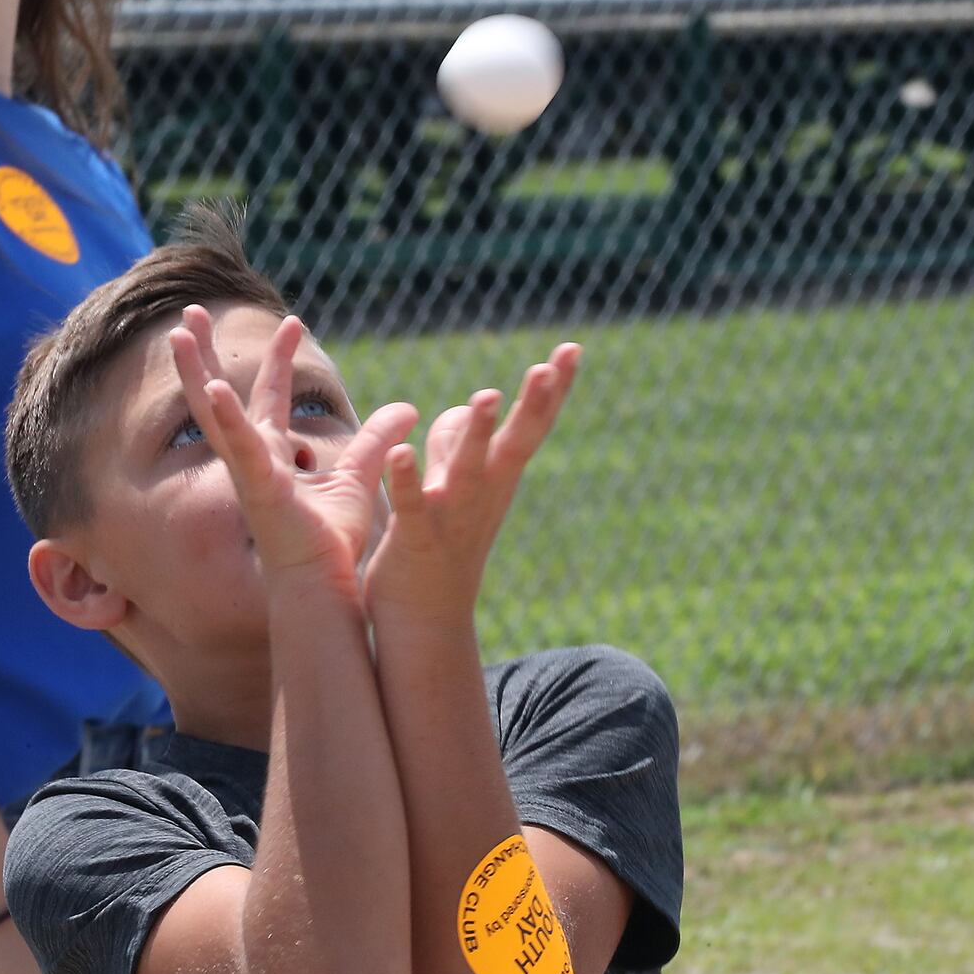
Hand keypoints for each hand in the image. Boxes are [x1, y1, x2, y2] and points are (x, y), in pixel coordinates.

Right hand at [169, 305, 417, 585]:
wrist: (322, 586)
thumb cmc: (332, 544)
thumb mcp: (360, 477)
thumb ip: (378, 440)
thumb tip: (409, 409)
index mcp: (273, 456)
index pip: (271, 395)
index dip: (280, 357)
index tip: (294, 320)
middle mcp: (252, 458)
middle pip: (221, 393)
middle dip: (203, 353)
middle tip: (189, 309)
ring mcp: (247, 472)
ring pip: (213, 412)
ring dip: (194, 371)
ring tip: (177, 332)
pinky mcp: (257, 489)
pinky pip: (239, 447)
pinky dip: (227, 416)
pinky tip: (214, 385)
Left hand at [364, 343, 580, 626]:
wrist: (425, 625)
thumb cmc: (440, 552)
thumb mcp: (455, 491)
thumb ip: (456, 447)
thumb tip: (465, 411)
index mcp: (495, 481)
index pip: (530, 427)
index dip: (552, 391)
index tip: (572, 348)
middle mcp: (483, 497)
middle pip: (516, 445)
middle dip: (534, 406)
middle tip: (551, 366)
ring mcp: (451, 519)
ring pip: (468, 472)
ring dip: (476, 435)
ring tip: (483, 397)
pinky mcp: (416, 540)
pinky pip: (411, 507)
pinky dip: (406, 480)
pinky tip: (401, 452)